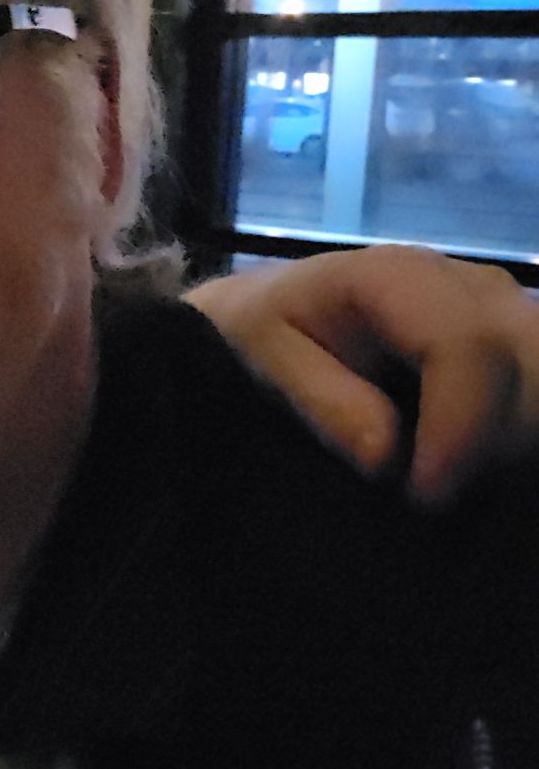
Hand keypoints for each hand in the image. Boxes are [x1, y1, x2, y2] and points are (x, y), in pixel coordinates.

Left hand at [186, 245, 538, 501]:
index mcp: (400, 276)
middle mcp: (468, 284)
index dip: (461, 426)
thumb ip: (322, 402)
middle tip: (427, 490)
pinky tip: (469, 463)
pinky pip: (536, 390)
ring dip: (508, 438)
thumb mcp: (261, 357)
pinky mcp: (514, 344)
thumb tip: (388, 457)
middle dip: (492, 439)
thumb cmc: (258, 330)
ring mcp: (501, 312)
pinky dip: (514, 432)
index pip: (469, 346)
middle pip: (528, 363)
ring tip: (441, 474)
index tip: (424, 492)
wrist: (267, 313)